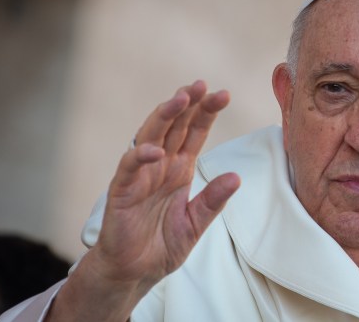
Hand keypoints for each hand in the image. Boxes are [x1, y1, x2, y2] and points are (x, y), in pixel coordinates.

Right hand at [50, 81, 239, 320]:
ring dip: (164, 116)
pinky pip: (129, 168)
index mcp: (180, 170)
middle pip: (175, 127)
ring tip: (181, 98)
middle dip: (188, 104)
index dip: (206, 113)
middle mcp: (161, 167)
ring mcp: (140, 176)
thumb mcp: (195, 223)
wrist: (134, 273)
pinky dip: (140, 157)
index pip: (194, 133)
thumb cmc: (162, 247)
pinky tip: (154, 149)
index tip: (223, 94)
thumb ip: (212, 201)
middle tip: (202, 85)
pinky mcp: (122, 192)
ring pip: (150, 136)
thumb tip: (236, 176)